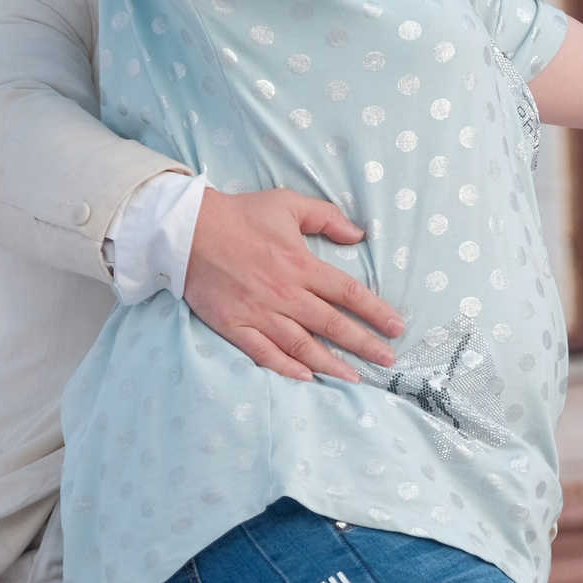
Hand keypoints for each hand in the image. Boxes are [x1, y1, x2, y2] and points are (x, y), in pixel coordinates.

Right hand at [181, 187, 405, 382]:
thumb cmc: (239, 215)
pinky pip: (265, 353)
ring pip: (303, 345)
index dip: (375, 312)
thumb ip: (326, 217)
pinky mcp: (234, 326)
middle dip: (364, 344)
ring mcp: (259, 313)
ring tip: (356, 378)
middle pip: (332, 325)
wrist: (185, 230)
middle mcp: (284, 293)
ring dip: (332, 364)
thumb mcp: (287, 203)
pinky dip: (287, 368)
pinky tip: (307, 378)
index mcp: (300, 265)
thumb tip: (358, 235)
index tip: (397, 327)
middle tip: (387, 360)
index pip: (347, 293)